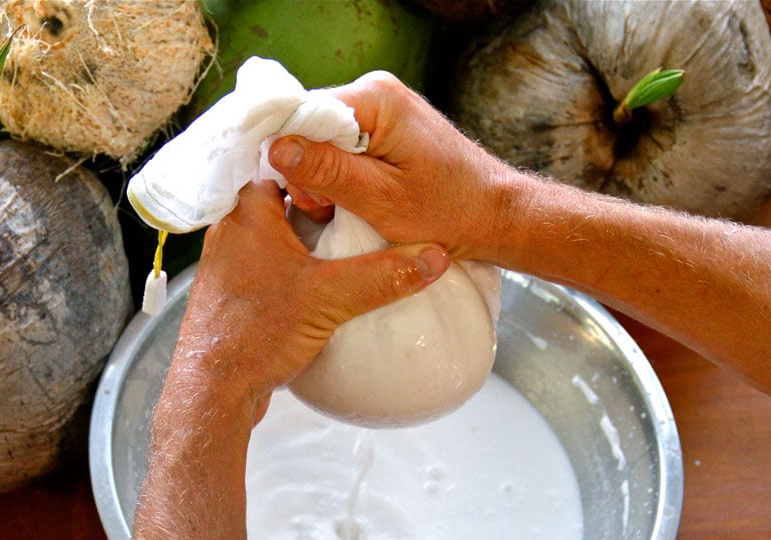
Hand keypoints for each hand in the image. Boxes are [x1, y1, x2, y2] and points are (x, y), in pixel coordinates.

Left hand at [169, 179, 449, 419]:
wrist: (212, 392)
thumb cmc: (253, 335)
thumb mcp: (329, 299)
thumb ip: (382, 275)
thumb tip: (430, 258)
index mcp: (246, 216)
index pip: (282, 166)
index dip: (318, 164)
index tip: (351, 166)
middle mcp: (230, 234)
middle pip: (281, 202)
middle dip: (317, 205)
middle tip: (357, 207)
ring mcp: (228, 267)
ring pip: (273, 237)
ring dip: (304, 240)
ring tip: (344, 243)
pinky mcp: (232, 297)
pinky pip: (266, 269)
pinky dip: (292, 270)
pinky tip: (319, 285)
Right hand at [268, 71, 530, 264]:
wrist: (495, 216)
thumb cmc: (448, 212)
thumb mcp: (381, 200)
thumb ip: (328, 171)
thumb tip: (275, 148)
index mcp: (375, 98)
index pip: (302, 114)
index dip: (291, 157)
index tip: (308, 197)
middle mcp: (375, 92)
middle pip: (309, 127)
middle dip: (309, 172)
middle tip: (329, 210)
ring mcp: (381, 109)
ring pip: (322, 142)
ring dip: (323, 179)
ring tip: (344, 209)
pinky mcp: (384, 128)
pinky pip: (341, 149)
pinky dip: (340, 178)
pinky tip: (355, 201)